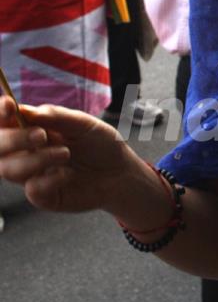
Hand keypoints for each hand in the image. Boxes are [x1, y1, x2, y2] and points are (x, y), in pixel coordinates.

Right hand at [0, 97, 128, 213]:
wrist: (121, 172)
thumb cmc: (100, 143)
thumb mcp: (82, 124)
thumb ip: (55, 116)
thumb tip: (25, 110)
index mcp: (33, 129)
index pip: (5, 121)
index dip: (1, 113)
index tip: (9, 105)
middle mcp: (26, 151)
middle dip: (14, 139)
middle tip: (41, 135)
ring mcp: (32, 174)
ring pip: (9, 169)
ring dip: (36, 159)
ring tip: (66, 153)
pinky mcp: (42, 196)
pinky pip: (32, 189)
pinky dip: (50, 180)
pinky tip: (69, 175)